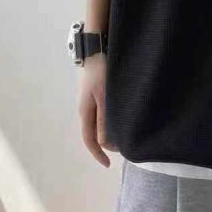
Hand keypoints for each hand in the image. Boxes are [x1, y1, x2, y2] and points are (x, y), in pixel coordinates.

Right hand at [77, 52, 118, 166]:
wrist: (97, 47)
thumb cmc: (100, 72)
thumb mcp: (104, 96)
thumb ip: (105, 119)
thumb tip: (106, 143)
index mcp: (85, 112)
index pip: (89, 140)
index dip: (98, 154)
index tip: (109, 164)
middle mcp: (86, 108)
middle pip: (95, 132)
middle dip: (107, 143)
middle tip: (124, 148)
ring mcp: (91, 100)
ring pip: (100, 122)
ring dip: (111, 131)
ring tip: (126, 135)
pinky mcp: (97, 92)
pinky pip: (104, 112)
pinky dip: (113, 119)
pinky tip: (124, 117)